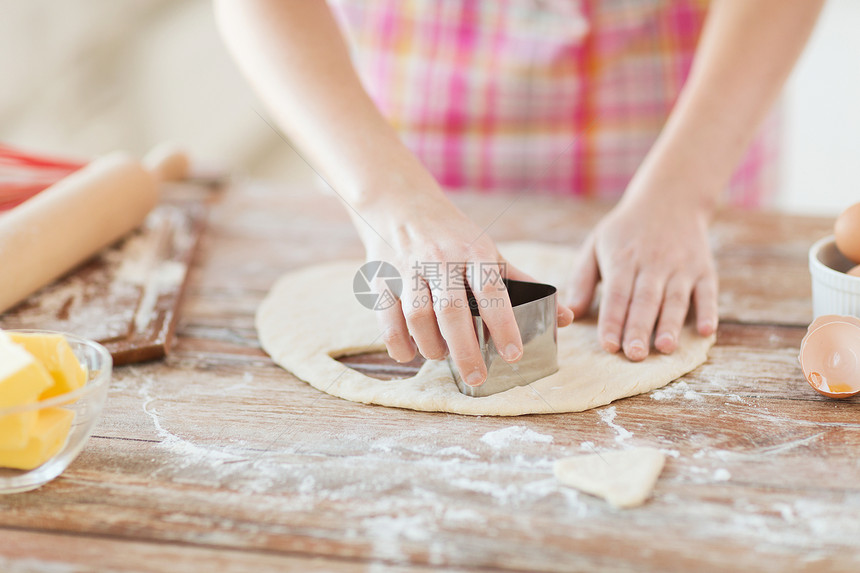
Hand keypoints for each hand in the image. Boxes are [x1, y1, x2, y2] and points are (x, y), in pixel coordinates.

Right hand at [358, 192, 573, 385]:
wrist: (401, 205)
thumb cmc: (454, 235)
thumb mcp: (489, 251)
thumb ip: (523, 284)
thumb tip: (567, 317)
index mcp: (474, 252)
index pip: (491, 290)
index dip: (503, 324)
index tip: (513, 354)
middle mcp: (440, 260)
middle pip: (452, 311)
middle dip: (466, 350)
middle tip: (478, 377)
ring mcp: (408, 270)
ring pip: (418, 317)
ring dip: (432, 346)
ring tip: (443, 356)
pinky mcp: (382, 280)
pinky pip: (387, 320)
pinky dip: (399, 344)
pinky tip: (411, 353)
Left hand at [566, 195, 716, 360]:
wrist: (671, 198)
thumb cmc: (626, 230)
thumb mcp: (597, 244)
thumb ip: (582, 278)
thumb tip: (571, 311)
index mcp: (623, 260)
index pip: (617, 295)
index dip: (613, 321)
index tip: (608, 345)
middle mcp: (653, 264)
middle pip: (645, 301)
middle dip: (639, 329)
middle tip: (634, 355)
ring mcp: (681, 267)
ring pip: (675, 299)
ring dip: (671, 324)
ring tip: (665, 348)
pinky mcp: (704, 269)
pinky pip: (707, 292)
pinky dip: (708, 311)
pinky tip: (706, 331)